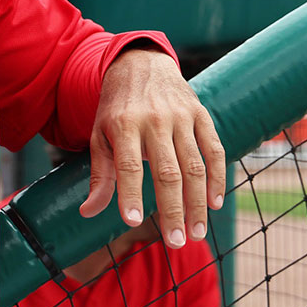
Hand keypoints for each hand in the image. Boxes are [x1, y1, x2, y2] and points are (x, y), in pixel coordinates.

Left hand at [81, 47, 225, 247]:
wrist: (140, 64)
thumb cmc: (116, 108)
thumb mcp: (99, 135)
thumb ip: (100, 175)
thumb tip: (89, 213)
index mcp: (124, 125)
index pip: (129, 165)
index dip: (131, 193)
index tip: (133, 221)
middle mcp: (155, 120)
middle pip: (167, 172)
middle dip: (173, 210)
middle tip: (175, 243)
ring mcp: (181, 116)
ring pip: (194, 166)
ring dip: (198, 203)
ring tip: (196, 233)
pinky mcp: (201, 114)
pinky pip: (214, 150)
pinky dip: (217, 178)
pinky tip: (215, 203)